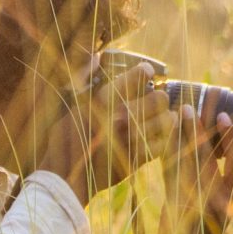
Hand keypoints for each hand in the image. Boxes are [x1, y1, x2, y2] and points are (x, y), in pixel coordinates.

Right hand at [36, 61, 175, 205]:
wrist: (65, 177)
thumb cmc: (65, 138)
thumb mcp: (71, 103)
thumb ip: (84, 77)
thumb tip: (98, 56)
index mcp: (105, 99)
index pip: (141, 75)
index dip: (146, 72)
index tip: (146, 75)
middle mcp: (122, 117)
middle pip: (160, 98)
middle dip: (158, 97)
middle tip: (152, 100)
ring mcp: (132, 139)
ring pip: (168, 121)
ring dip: (164, 118)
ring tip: (157, 119)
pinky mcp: (138, 160)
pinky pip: (163, 144)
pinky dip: (162, 138)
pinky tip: (153, 136)